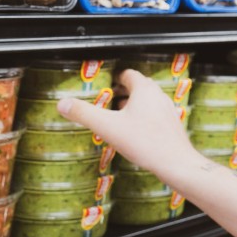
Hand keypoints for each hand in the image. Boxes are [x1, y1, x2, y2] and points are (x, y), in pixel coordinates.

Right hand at [57, 70, 197, 178]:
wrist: (175, 162)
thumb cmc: (144, 142)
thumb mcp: (107, 127)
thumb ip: (83, 114)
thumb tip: (61, 103)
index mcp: (144, 90)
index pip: (129, 74)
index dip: (115, 77)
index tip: (103, 85)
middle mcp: (158, 96)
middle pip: (138, 86)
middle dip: (122, 91)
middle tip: (106, 100)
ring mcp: (167, 110)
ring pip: (147, 101)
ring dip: (132, 105)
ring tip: (116, 116)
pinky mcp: (171, 125)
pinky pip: (154, 115)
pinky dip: (142, 118)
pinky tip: (133, 132)